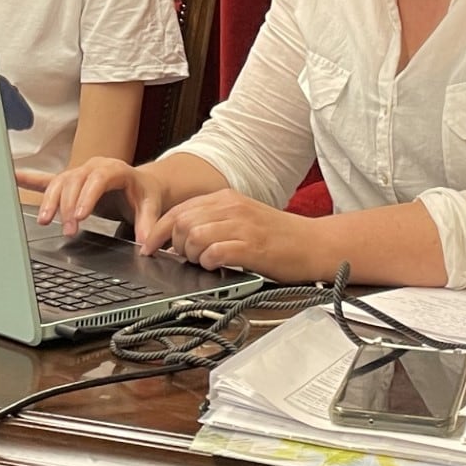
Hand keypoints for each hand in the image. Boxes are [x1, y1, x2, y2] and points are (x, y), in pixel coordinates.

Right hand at [17, 157, 167, 245]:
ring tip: (45, 221)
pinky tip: (13, 176)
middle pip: (74, 181)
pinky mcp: (69, 181)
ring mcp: (79, 173)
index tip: (80, 216)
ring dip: (50, 201)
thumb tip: (146, 243)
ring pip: (59, 183)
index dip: (87, 195)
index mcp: (114, 169)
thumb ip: (147, 224)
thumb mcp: (151, 206)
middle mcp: (93, 167)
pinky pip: (47, 179)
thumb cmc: (144, 193)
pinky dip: (29, 178)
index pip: (98, 179)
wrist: (141, 184)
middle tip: (67, 229)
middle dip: (67, 205)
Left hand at [146, 189, 318, 278]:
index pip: (179, 210)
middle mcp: (232, 207)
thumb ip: (214, 223)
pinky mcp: (253, 247)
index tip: (148, 248)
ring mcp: (242, 226)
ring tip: (203, 263)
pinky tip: (216, 266)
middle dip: (174, 245)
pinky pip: (215, 252)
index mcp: (226, 199)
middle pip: (181, 222)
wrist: (316, 244)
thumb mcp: (243, 219)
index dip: (158, 231)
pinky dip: (208, 262)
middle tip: (183, 259)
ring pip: (194, 236)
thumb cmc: (280, 238)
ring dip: (191, 255)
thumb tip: (179, 239)